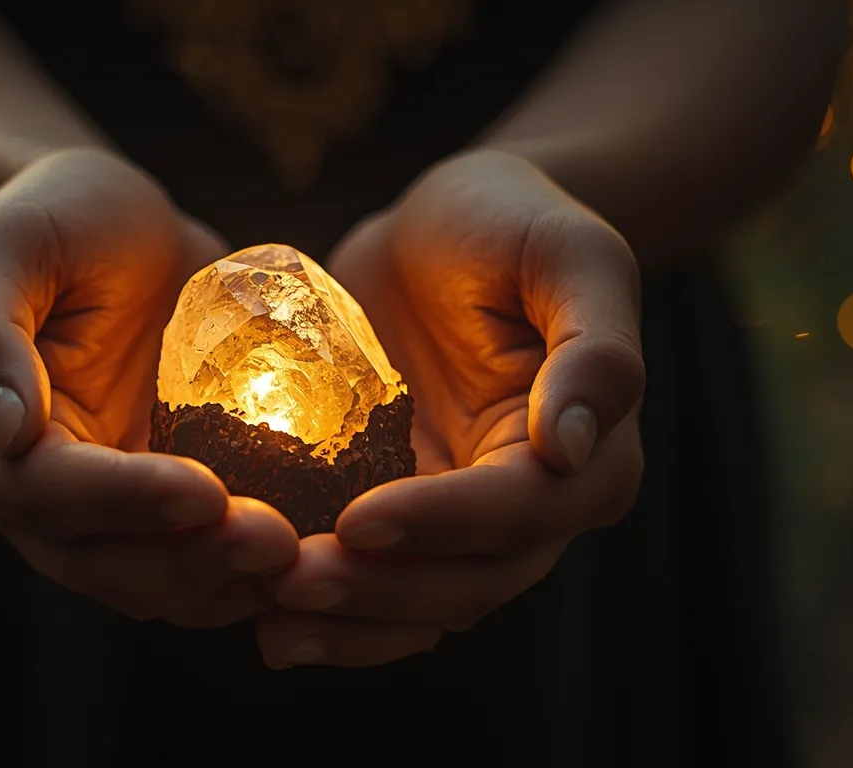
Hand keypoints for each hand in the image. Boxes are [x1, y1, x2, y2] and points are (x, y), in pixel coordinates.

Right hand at [0, 148, 298, 627]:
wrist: (119, 230)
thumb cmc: (55, 219)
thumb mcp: (4, 244)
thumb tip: (8, 432)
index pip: (47, 495)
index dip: (124, 502)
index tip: (203, 492)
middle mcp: (36, 505)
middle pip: (106, 563)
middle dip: (191, 562)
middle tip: (276, 542)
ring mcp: (108, 517)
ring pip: (161, 582)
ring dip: (229, 579)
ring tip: (306, 553)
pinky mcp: (168, 508)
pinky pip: (208, 557)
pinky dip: (253, 565)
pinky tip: (317, 546)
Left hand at [256, 150, 645, 667]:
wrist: (444, 226)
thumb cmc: (512, 221)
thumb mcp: (570, 254)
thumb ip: (595, 346)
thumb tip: (571, 447)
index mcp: (589, 456)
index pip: (520, 511)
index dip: (444, 525)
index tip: (361, 522)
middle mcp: (532, 508)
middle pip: (466, 581)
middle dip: (382, 591)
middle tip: (292, 581)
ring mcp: (459, 518)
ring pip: (417, 602)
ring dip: (347, 622)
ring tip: (268, 624)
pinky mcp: (398, 509)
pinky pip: (372, 578)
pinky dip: (327, 611)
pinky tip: (257, 616)